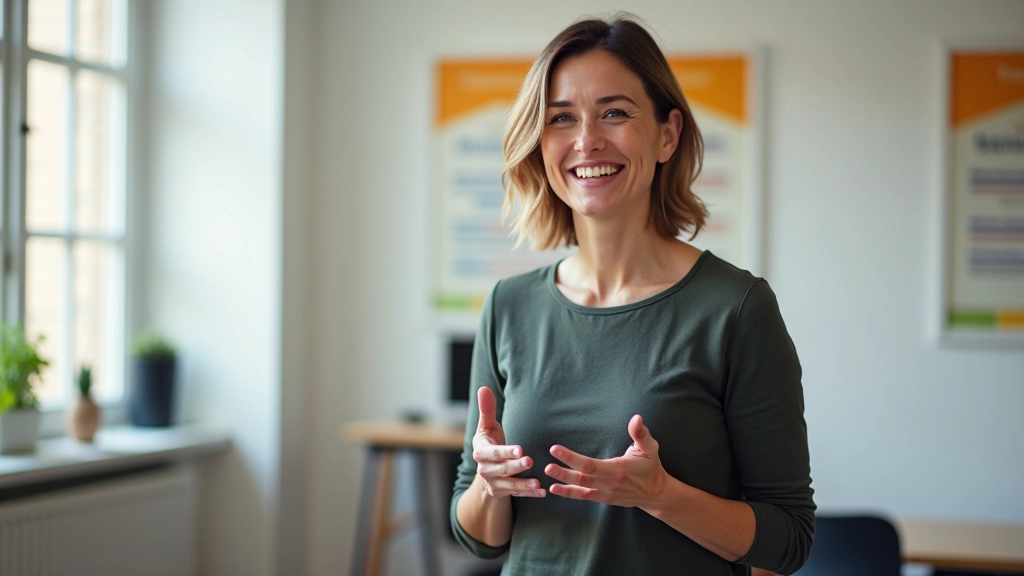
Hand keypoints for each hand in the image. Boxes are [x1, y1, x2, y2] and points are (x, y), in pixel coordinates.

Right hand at [473, 386, 545, 497]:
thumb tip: (483, 388)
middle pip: (502, 469)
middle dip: (516, 466)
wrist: (486, 467)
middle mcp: (485, 469)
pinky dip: (530, 494)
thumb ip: (487, 409)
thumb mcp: (487, 427)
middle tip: (530, 461)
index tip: (520, 449)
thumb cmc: (490, 441)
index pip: (494, 452)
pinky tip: (542, 492)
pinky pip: (517, 494)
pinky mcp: (501, 492)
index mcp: (481, 452)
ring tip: (538, 483)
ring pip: (510, 484)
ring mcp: (493, 483)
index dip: (506, 451)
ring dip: (524, 484)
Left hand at [544, 414, 665, 507]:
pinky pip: (584, 496)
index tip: (556, 449)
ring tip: (548, 476)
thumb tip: (636, 418)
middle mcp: (610, 482)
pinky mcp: (604, 498)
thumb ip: (641, 434)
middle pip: (583, 477)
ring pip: (581, 487)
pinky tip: (555, 489)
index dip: (572, 458)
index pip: (590, 464)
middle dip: (564, 471)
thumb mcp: (650, 448)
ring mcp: (606, 492)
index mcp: (618, 468)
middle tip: (547, 466)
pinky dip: (569, 493)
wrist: (655, 493)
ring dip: (563, 482)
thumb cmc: (651, 467)